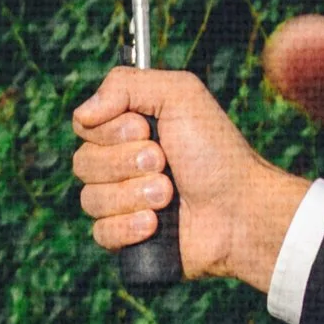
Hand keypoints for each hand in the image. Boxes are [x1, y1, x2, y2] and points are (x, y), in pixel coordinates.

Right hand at [70, 67, 315, 293]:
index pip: (84, 125)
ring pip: (90, 200)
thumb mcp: (180, 96)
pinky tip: (156, 225)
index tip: (144, 130)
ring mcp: (122, 203)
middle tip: (165, 164)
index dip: (109, 130)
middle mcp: (121, 165)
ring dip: (134, 195)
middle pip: (83, 163)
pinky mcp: (127, 239)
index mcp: (128, 129)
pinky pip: (100, 233)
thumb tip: (82, 112)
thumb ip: (126, 84)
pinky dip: (129, 228)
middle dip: (127, 164)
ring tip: (168, 196)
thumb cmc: (217, 153)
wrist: (241, 210)